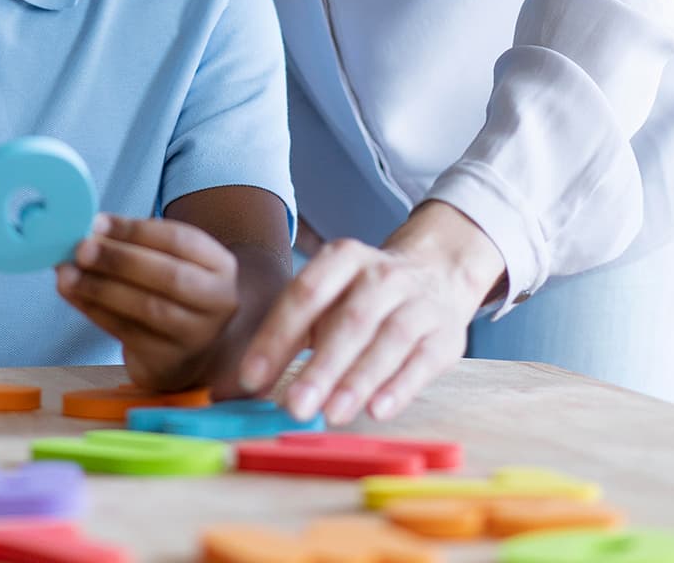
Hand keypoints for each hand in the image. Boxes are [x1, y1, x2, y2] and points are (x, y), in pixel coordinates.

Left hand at [56, 213, 239, 390]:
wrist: (191, 350)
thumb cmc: (173, 294)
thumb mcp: (169, 262)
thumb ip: (136, 245)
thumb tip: (89, 231)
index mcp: (220, 266)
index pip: (179, 240)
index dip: (136, 230)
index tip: (97, 222)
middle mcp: (218, 302)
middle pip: (168, 276)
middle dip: (120, 260)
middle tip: (81, 248)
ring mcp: (197, 337)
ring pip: (147, 308)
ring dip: (101, 288)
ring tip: (67, 273)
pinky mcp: (169, 362)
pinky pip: (126, 333)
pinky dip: (95, 311)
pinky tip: (74, 294)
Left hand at [238, 202, 504, 424]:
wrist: (438, 272)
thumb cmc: (363, 296)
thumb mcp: (325, 302)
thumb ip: (281, 341)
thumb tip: (227, 390)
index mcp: (343, 258)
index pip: (305, 293)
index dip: (277, 336)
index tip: (251, 379)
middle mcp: (381, 275)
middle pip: (349, 320)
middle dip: (321, 366)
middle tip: (293, 406)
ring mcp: (417, 303)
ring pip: (388, 340)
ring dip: (358, 379)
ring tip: (331, 414)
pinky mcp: (445, 335)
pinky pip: (422, 361)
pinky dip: (400, 387)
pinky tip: (376, 410)